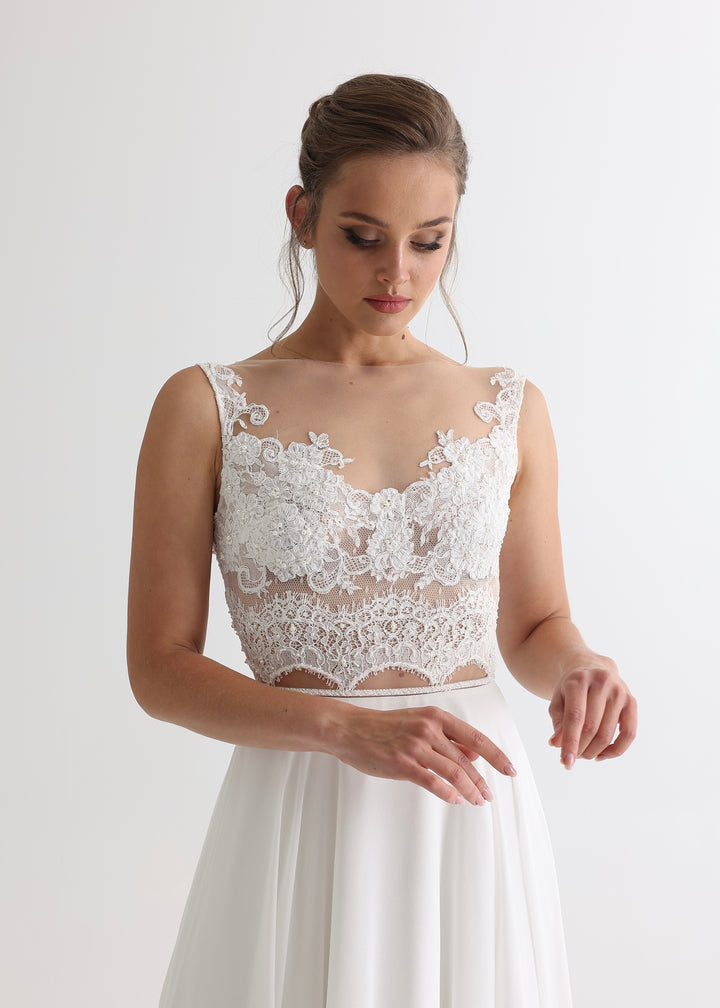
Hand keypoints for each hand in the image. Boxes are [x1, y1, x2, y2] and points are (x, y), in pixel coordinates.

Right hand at [333, 704, 516, 805]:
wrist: (349, 728)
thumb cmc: (384, 727)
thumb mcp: (418, 723)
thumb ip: (445, 737)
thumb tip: (473, 754)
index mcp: (436, 716)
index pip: (476, 738)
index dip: (496, 756)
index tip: (510, 770)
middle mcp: (428, 729)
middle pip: (466, 760)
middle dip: (481, 781)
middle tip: (489, 796)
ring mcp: (415, 746)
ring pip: (453, 772)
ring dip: (469, 790)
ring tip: (477, 802)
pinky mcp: (402, 763)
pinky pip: (433, 782)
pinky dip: (447, 793)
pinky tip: (455, 800)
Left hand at [548, 657, 636, 768]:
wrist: (593, 668)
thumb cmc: (572, 689)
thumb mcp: (558, 701)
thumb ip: (558, 722)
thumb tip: (557, 744)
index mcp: (579, 680)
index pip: (575, 717)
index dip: (570, 742)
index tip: (566, 763)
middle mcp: (602, 682)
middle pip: (592, 727)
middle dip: (580, 749)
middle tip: (573, 757)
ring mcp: (619, 691)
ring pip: (608, 733)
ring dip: (594, 751)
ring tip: (583, 754)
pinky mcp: (632, 701)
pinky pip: (629, 734)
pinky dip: (615, 750)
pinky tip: (601, 755)